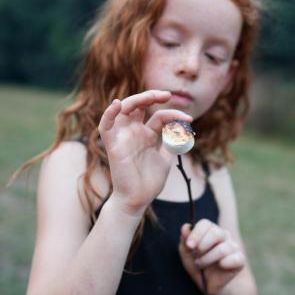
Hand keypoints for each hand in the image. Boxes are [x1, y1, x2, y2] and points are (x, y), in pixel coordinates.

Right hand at [98, 90, 191, 215]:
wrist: (137, 200)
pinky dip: (108, 114)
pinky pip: (105, 126)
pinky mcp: (113, 146)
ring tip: (151, 96)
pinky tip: (117, 105)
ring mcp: (123, 137)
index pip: (159, 116)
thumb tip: (181, 128)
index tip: (189, 120)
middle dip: (152, 96)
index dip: (174, 114)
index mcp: (147, 134)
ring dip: (135, 99)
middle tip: (167, 94)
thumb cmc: (149, 182)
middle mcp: (134, 132)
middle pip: (139, 105)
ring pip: (123, 109)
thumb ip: (171, 142)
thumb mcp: (166, 159)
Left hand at [178, 220, 245, 294]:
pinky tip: (220, 266)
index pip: (205, 223)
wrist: (206, 283)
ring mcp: (233, 246)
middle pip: (216, 233)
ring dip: (208, 259)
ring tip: (201, 265)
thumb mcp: (186, 253)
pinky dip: (225, 263)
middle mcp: (223, 235)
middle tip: (196, 256)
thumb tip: (185, 227)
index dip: (196, 234)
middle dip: (203, 246)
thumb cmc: (197, 264)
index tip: (189, 246)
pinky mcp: (240, 259)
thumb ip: (185, 240)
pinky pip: (236, 258)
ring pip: (223, 249)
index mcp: (210, 230)